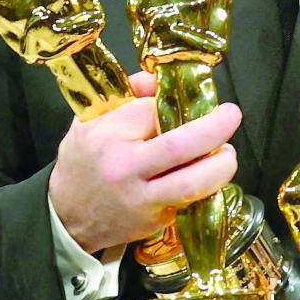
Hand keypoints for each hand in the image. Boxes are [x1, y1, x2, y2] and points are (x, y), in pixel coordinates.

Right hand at [48, 70, 240, 254]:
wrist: (67, 217)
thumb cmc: (83, 162)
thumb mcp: (90, 120)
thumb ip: (127, 96)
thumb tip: (161, 80)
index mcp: (107, 137)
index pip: (152, 110)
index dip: (172, 101)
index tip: (182, 100)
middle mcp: (126, 169)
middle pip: (179, 146)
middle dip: (214, 128)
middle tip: (231, 115)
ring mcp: (143, 199)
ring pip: (193, 182)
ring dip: (220, 164)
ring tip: (227, 152)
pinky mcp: (156, 220)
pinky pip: (191, 200)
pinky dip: (207, 185)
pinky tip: (209, 174)